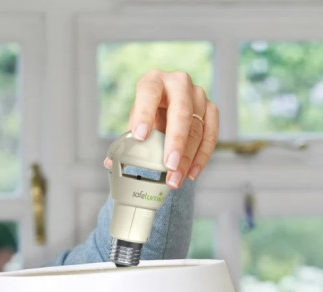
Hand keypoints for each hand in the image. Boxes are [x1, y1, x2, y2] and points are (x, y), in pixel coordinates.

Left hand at [107, 70, 218, 189]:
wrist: (167, 110)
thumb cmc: (148, 116)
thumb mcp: (135, 123)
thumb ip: (126, 141)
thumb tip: (111, 163)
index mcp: (153, 81)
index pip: (149, 93)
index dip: (144, 114)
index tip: (140, 136)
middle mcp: (178, 83)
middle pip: (181, 111)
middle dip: (175, 141)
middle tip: (169, 165)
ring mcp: (198, 95)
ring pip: (197, 127)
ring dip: (188, 157)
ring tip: (176, 178)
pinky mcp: (211, 109)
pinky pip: (211, 135)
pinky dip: (202, 157)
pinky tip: (191, 173)